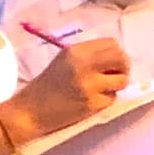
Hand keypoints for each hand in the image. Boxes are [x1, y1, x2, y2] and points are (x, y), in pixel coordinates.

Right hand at [1, 34, 131, 143]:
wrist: (30, 111)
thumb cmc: (48, 84)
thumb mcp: (65, 60)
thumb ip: (89, 55)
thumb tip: (117, 56)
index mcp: (76, 51)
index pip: (111, 43)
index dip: (116, 52)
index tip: (113, 62)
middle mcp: (84, 65)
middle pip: (121, 58)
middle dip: (123, 67)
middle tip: (116, 75)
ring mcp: (89, 85)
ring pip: (122, 80)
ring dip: (116, 85)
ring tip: (102, 89)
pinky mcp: (92, 104)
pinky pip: (112, 98)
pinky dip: (106, 100)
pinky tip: (91, 101)